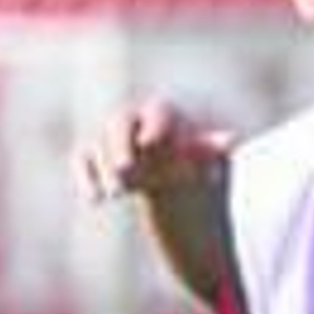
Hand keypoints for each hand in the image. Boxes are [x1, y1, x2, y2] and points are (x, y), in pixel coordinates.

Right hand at [74, 100, 235, 204]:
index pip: (158, 113)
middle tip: (126, 170)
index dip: (154, 125)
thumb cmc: (190, 162)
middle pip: (120, 123)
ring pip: (99, 145)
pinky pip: (82, 160)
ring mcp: (112, 142)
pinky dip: (85, 177)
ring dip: (106, 169)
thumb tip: (231, 139)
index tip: (151, 143)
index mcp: (163, 116)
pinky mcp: (96, 160)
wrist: (169, 177)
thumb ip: (210, 149)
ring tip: (117, 193)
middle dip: (121, 145)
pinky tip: (94, 200)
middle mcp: (133, 123)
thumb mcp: (205, 159)